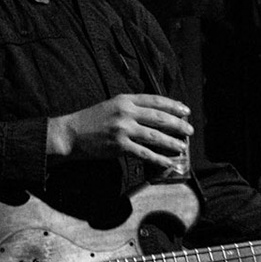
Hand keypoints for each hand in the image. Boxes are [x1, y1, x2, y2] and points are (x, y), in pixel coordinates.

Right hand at [48, 93, 192, 179]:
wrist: (70, 134)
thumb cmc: (90, 120)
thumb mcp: (111, 105)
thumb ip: (130, 107)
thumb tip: (153, 115)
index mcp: (124, 99)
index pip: (155, 100)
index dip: (173, 105)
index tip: (185, 111)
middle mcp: (126, 112)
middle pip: (159, 117)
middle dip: (178, 125)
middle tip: (189, 131)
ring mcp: (123, 129)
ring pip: (155, 136)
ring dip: (172, 142)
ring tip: (182, 147)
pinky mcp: (120, 146)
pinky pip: (144, 153)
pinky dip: (158, 159)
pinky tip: (167, 162)